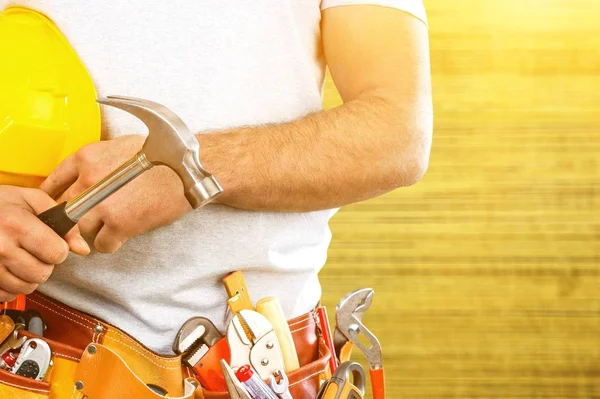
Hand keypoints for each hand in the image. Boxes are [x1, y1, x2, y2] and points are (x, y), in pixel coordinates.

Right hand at [0, 186, 89, 300]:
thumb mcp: (33, 200)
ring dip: (29, 276)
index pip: (56, 253)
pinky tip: (8, 269)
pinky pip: (7, 295)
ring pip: (26, 287)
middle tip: (33, 250)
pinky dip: (12, 286)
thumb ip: (64, 223)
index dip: (59, 249)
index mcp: (16, 225)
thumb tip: (83, 249)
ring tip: (20, 258)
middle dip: (44, 264)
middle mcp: (0, 247)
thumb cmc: (1, 204)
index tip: (50, 242)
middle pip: (42, 274)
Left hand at [41, 135, 191, 253]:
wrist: (189, 170)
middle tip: (91, 219)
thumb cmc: (163, 156)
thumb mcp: (121, 146)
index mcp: (86, 157)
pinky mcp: (119, 224)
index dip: (54, 199)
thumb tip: (83, 178)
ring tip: (113, 224)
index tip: (58, 208)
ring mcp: (101, 204)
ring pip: (80, 230)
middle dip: (76, 217)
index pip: (52, 184)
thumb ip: (96, 162)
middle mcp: (88, 180)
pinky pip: (102, 244)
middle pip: (65, 210)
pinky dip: (112, 242)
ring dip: (95, 231)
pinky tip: (124, 233)